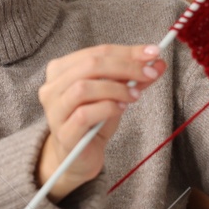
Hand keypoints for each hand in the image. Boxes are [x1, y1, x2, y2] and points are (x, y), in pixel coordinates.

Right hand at [37, 43, 165, 200]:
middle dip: (125, 66)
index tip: (153, 52)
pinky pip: (83, 114)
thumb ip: (132, 78)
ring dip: (115, 88)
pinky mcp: (63, 133)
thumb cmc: (94, 121)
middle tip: (149, 73)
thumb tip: (157, 62)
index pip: (96, 52)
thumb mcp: (115, 94)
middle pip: (89, 65)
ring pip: (83, 88)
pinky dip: (107, 108)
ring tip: (134, 95)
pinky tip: (121, 109)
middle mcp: (52, 88)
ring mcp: (55, 111)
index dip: (127, 51)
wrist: (80, 157)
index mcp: (60, 70)